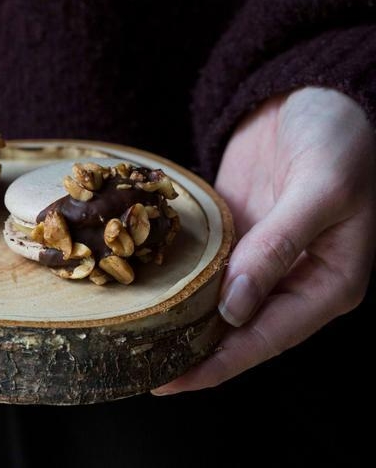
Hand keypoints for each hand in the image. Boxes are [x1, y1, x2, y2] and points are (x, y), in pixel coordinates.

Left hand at [153, 87, 375, 393]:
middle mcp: (294, 278)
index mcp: (330, 282)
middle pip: (238, 329)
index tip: (172, 382)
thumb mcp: (319, 189)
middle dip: (193, 352)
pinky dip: (179, 281)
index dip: (220, 364)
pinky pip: (205, 266)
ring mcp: (261, 257)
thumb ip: (280, 246)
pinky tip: (145, 292)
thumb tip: (235, 307)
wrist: (312, 91)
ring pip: (217, 302)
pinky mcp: (236, 234)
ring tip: (135, 339)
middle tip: (140, 368)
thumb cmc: (337, 137)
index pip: (268, 338)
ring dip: (181, 320)